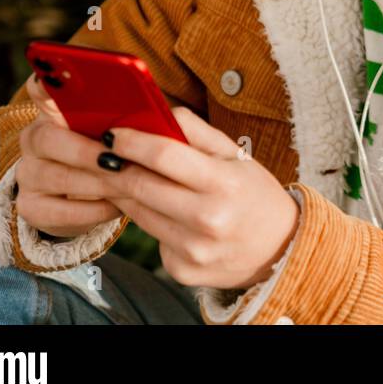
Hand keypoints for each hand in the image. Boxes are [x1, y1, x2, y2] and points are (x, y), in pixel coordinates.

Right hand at [15, 75, 125, 237]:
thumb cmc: (112, 154)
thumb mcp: (117, 133)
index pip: (43, 88)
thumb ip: (124, 118)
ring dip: (100, 182)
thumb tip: (153, 113)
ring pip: (59, 177)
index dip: (46, 82)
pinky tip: (118, 206)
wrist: (87, 199)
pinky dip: (95, 209)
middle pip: (50, 139)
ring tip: (130, 184)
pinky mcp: (30, 207)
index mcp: (54, 111)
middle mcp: (33, 139)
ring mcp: (28, 174)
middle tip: (120, 160)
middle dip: (89, 151)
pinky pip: (62, 211)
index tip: (51, 79)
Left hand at [97, 106, 299, 290]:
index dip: (132, 142)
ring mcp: (193, 250)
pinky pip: (153, 239)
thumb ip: (198, 132)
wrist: (281, 248)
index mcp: (224, 183)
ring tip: (126, 178)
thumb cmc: (255, 194)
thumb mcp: (237, 156)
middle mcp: (208, 219)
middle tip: (101, 154)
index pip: (164, 156)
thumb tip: (159, 112)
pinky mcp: (183, 271)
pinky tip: (166, 215)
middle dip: (115, 167)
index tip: (112, 133)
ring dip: (127, 193)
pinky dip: (152, 223)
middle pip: (141, 186)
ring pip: (139, 213)